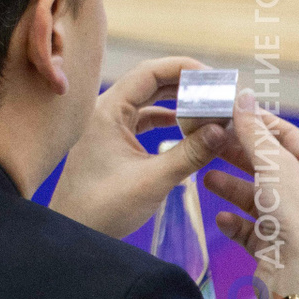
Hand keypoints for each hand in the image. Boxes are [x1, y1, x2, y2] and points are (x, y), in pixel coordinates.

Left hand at [50, 56, 228, 238]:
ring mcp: (107, 124)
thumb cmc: (104, 206)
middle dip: (187, 83)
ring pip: (148, 100)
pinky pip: (145, 118)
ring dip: (179, 101)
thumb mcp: (154, 179)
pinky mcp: (113, 139)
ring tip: (212, 106)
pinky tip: (191, 126)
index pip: (148, 72)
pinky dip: (169, 119)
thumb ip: (190, 153)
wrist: (75, 230)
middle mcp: (104, 110)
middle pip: (150, 82)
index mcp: (106, 110)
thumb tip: (224, 128)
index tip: (217, 76)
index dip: (184, 68)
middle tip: (222, 90)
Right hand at [207, 90, 298, 298]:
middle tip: (209, 142)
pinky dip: (233, 221)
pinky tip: (222, 217)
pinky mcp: (273, 246)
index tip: (228, 113)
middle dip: (238, 155)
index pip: (287, 137)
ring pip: (255, 196)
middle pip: (268, 165)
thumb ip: (255, 132)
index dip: (258, 123)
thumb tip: (243, 96)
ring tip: (206, 178)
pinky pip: (248, 228)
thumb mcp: (276, 166)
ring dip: (230, 187)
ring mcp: (291, 222)